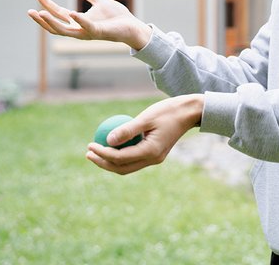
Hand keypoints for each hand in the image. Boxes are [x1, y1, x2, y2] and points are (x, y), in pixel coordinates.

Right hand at [27, 0, 151, 49]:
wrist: (133, 25)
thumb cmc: (117, 16)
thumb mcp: (99, 1)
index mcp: (79, 21)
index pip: (58, 14)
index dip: (46, 5)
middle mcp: (80, 29)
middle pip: (55, 26)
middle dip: (42, 19)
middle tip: (30, 10)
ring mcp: (88, 32)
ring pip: (65, 31)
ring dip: (52, 22)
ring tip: (41, 13)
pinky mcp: (99, 33)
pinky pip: (87, 27)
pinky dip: (79, 20)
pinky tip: (72, 13)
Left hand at [86, 94, 203, 174]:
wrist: (190, 112)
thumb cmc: (169, 111)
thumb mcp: (146, 117)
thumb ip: (127, 130)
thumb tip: (106, 139)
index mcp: (151, 152)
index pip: (120, 158)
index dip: (102, 153)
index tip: (90, 144)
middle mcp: (153, 159)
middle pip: (122, 168)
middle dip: (103, 163)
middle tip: (88, 152)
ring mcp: (155, 158)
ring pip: (127, 166)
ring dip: (110, 161)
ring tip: (95, 152)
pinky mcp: (155, 153)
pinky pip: (134, 159)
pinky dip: (120, 156)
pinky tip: (111, 145)